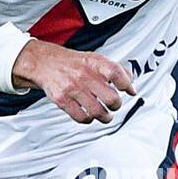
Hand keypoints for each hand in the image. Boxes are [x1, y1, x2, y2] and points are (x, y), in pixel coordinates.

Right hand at [12, 38, 135, 123]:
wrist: (45, 63)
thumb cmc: (74, 63)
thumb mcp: (95, 59)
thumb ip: (116, 70)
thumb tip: (132, 85)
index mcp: (94, 63)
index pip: (116, 72)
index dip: (126, 84)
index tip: (129, 91)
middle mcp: (84, 75)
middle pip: (110, 97)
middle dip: (116, 105)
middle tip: (115, 105)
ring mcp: (72, 88)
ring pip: (97, 111)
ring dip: (105, 117)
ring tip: (106, 116)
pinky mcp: (62, 100)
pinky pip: (81, 117)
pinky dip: (88, 120)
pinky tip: (90, 116)